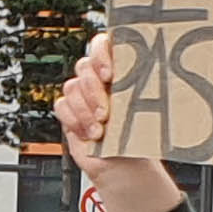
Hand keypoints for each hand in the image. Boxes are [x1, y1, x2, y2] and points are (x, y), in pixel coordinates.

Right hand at [54, 31, 192, 211]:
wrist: (125, 167)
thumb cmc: (138, 137)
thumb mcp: (143, 110)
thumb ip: (138, 89)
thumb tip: (151, 74)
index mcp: (118, 71)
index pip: (102, 45)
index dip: (101, 54)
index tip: (108, 74)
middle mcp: (98, 80)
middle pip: (84, 67)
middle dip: (93, 92)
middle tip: (106, 113)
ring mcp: (82, 95)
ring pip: (71, 87)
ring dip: (85, 111)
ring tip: (100, 131)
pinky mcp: (70, 112)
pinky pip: (61, 106)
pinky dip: (74, 120)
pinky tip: (88, 134)